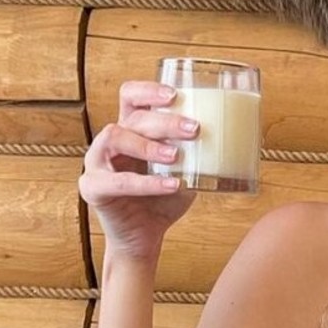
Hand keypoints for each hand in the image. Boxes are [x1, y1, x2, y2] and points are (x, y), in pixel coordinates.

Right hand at [78, 80, 197, 259]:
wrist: (146, 237)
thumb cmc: (164, 200)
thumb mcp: (185, 172)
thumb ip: (197, 155)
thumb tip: (234, 139)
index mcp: (130, 130)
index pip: (130, 96)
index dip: (148, 90)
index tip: (175, 95)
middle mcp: (110, 141)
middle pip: (132, 117)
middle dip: (164, 121)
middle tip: (193, 129)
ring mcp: (96, 162)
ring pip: (115, 137)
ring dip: (148, 144)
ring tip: (176, 155)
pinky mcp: (93, 188)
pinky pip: (117, 181)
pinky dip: (147, 182)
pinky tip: (172, 185)